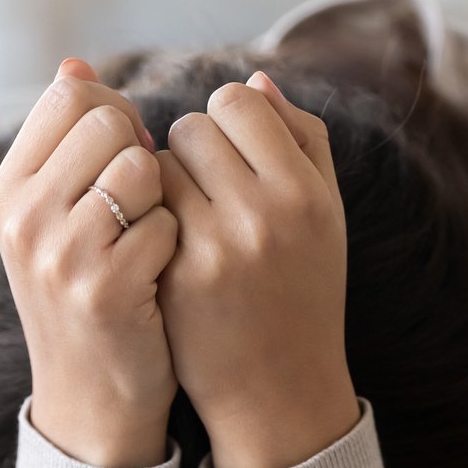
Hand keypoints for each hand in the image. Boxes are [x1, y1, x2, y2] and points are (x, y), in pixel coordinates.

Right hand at [0, 58, 178, 467]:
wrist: (92, 402)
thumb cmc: (86, 298)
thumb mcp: (54, 222)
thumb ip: (64, 146)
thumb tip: (74, 65)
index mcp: (7, 191)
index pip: (70, 95)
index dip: (116, 114)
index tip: (128, 156)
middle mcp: (23, 217)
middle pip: (109, 121)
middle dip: (141, 154)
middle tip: (141, 206)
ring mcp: (61, 253)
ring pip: (142, 167)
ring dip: (163, 200)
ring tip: (147, 242)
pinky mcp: (108, 287)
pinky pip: (168, 221)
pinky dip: (178, 243)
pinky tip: (162, 277)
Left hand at [155, 72, 360, 467]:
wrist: (279, 389)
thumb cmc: (304, 290)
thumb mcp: (326, 215)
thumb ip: (302, 140)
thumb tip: (254, 79)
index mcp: (305, 191)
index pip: (238, 102)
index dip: (227, 120)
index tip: (230, 149)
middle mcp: (262, 215)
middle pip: (191, 127)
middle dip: (191, 149)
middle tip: (205, 185)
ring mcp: (213, 248)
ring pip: (156, 165)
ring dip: (163, 179)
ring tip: (187, 215)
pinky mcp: (172, 277)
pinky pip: (140, 209)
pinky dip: (145, 216)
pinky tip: (165, 242)